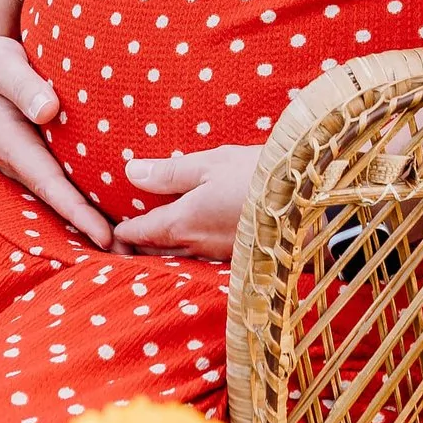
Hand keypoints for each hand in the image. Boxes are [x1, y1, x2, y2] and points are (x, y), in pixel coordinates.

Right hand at [0, 24, 114, 248]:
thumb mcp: (1, 64)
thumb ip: (24, 85)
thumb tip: (48, 110)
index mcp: (8, 143)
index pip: (49, 185)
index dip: (77, 212)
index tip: (104, 235)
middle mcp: (14, 161)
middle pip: (56, 202)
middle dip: (89, 228)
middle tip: (129, 252)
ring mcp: (20, 162)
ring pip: (57, 196)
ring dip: (87, 218)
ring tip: (125, 242)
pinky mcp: (28, 156)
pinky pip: (56, 183)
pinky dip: (78, 199)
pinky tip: (107, 208)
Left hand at [114, 145, 264, 261]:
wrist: (311, 200)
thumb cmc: (258, 173)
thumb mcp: (210, 163)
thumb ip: (169, 172)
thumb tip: (130, 172)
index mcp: (183, 222)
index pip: (141, 233)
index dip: (122, 233)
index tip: (111, 233)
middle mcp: (197, 246)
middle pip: (157, 252)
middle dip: (138, 249)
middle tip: (121, 246)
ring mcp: (219, 256)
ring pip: (180, 258)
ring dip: (163, 253)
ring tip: (152, 247)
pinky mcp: (239, 258)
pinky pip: (203, 259)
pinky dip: (189, 254)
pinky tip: (194, 246)